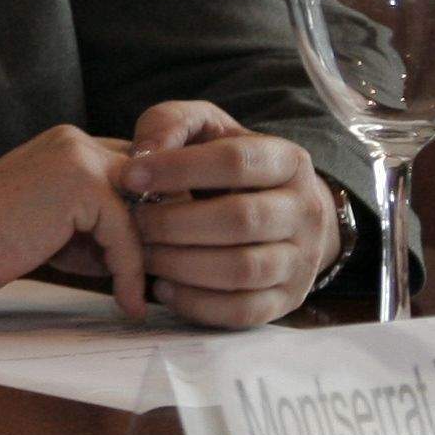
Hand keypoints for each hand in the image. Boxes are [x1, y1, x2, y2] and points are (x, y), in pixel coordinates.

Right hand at [0, 125, 147, 315]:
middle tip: (152, 280)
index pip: (133, 175)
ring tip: (134, 295)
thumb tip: (144, 249)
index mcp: (64, 146)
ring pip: (143, 214)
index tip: (147, 262)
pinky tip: (126, 302)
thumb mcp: (50, 225)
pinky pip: (127, 236)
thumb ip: (92, 223)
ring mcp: (78, 159)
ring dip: (142, 259)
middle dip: (151, 237)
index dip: (143, 218)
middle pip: (148, 189)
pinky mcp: (81, 186)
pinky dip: (130, 275)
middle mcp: (75, 142)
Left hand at [118, 104, 344, 326]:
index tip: (129, 177)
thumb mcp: (206, 131)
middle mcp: (305, 210)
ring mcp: (302, 259)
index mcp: (288, 161)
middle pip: (240, 220)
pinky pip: (245, 311)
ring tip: (143, 255)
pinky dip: (198, 304)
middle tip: (134, 223)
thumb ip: (171, 123)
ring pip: (243, 269)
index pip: (236, 161)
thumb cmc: (226, 168)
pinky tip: (164, 287)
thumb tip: (144, 153)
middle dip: (174, 223)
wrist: (280, 212)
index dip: (178, 169)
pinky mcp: (289, 299)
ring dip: (182, 265)